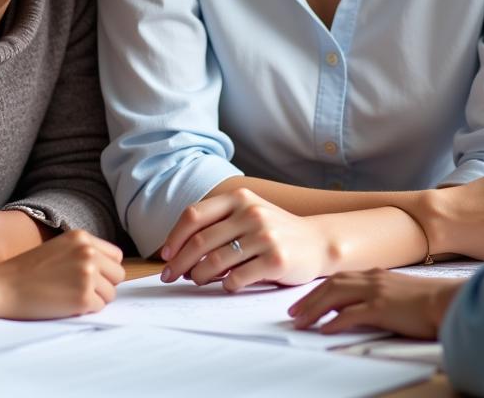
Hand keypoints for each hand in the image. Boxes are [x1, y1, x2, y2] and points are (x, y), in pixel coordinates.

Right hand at [0, 230, 124, 318]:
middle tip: (82, 291)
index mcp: (83, 238)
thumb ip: (84, 252)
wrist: (4, 287)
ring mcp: (88, 275)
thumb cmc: (28, 270)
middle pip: (117, 275)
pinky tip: (67, 305)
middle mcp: (89, 253)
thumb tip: (108, 268)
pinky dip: (86, 311)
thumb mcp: (60, 247)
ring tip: (71, 298)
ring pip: (110, 294)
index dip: (106, 270)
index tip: (93, 278)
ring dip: (95, 299)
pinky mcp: (83, 298)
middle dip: (104, 285)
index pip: (115, 256)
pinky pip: (98, 307)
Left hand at [160, 188, 335, 290]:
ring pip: (215, 261)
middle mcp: (251, 213)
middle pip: (200, 240)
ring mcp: (264, 236)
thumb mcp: (248, 215)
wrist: (317, 242)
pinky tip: (227, 285)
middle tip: (170, 276)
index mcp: (240, 198)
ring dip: (199, 276)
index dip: (174, 237)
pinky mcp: (275, 260)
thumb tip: (177, 251)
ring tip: (198, 280)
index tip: (166, 255)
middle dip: (179, 262)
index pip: (194, 215)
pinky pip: (236, 278)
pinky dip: (225, 285)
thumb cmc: (274, 231)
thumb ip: (218, 224)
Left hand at [288, 270, 462, 338]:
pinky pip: (351, 314)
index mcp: (376, 275)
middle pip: (332, 285)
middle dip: (310, 298)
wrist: (446, 301)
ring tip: (301, 320)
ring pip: (336, 296)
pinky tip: (324, 329)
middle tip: (293, 312)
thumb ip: (377, 296)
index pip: (339, 279)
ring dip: (315, 309)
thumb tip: (356, 309)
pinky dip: (335, 321)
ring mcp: (376, 292)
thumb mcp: (398, 293)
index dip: (319, 290)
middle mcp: (373, 279)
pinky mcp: (382, 307)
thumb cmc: (427, 302)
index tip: (305, 301)